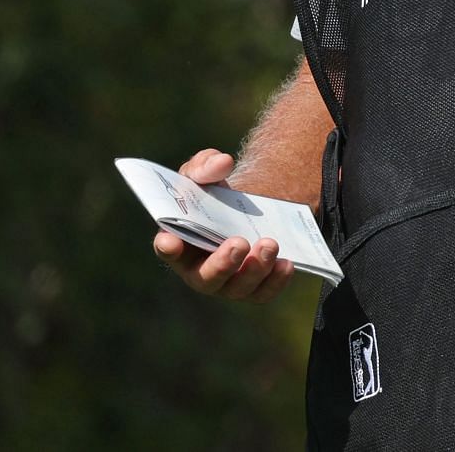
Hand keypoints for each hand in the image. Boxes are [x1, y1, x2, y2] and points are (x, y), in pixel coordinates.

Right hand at [152, 149, 295, 303]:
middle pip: (206, 277)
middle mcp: (200, 269)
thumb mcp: (206, 171)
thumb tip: (222, 163)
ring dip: (255, 269)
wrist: (246, 208)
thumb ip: (206, 164)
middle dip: (222, 263)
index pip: (168, 248)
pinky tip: (287, 263)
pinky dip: (276, 280)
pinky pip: (264, 292)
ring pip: (238, 287)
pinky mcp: (255, 286)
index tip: (171, 241)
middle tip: (239, 242)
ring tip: (270, 244)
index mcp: (180, 242)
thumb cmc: (215, 192)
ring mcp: (228, 282)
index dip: (168, 246)